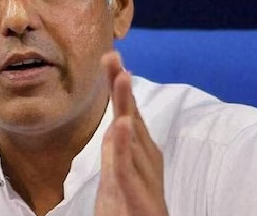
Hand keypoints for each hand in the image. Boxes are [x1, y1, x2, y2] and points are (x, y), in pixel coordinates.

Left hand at [95, 51, 167, 215]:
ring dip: (126, 104)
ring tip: (120, 76)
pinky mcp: (137, 195)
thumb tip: (119, 120)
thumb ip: (119, 148)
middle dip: (121, 85)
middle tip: (111, 55)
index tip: (110, 57)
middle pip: (131, 115)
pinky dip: (124, 146)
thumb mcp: (120, 173)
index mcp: (142, 152)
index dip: (119, 85)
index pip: (128, 111)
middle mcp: (147, 159)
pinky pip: (127, 167)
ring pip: (132, 135)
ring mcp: (144, 176)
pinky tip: (121, 124)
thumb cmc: (132, 207)